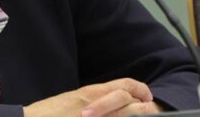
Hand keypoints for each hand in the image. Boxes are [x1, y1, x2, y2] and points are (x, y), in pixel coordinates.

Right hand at [23, 78, 161, 116]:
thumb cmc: (48, 114)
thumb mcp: (72, 101)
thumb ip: (91, 101)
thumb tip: (104, 105)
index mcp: (91, 93)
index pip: (125, 86)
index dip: (140, 90)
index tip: (146, 96)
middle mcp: (97, 104)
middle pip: (131, 101)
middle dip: (144, 106)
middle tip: (151, 109)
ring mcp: (97, 116)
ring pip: (128, 114)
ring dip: (138, 115)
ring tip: (147, 115)